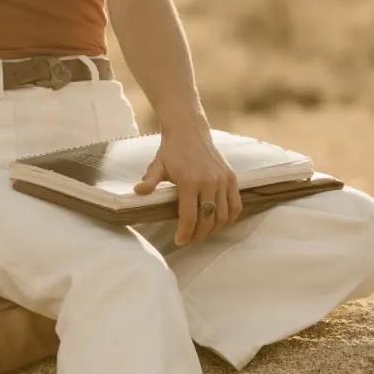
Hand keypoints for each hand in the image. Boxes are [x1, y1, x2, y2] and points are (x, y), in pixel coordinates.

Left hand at [132, 130, 241, 245]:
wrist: (189, 132)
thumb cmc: (171, 151)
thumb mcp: (157, 165)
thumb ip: (149, 181)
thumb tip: (137, 192)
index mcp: (190, 181)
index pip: (190, 216)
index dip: (185, 233)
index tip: (179, 241)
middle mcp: (209, 182)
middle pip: (207, 220)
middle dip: (198, 235)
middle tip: (189, 240)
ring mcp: (223, 181)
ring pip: (222, 216)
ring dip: (213, 229)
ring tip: (202, 233)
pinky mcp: (232, 178)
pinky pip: (236, 205)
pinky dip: (229, 218)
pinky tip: (219, 223)